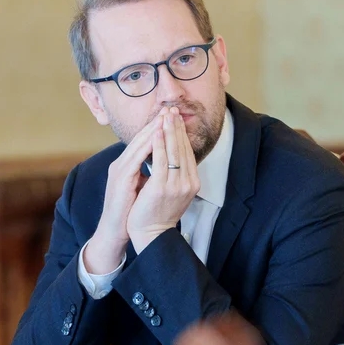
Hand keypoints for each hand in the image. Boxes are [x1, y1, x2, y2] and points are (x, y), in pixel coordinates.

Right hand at [84, 110, 166, 273]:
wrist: (116, 230)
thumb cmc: (131, 211)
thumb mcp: (142, 187)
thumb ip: (150, 173)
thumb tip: (164, 164)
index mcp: (127, 165)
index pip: (144, 142)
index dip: (157, 128)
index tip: (171, 117)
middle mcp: (121, 163)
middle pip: (141, 138)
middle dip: (157, 123)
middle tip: (170, 109)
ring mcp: (120, 170)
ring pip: (138, 144)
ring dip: (153, 129)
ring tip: (166, 117)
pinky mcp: (121, 178)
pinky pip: (136, 157)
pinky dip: (147, 146)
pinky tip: (157, 137)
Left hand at [127, 107, 200, 251]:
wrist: (151, 234)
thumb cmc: (158, 214)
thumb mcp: (174, 192)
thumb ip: (175, 175)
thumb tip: (174, 157)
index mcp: (192, 183)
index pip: (188, 153)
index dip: (182, 135)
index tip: (176, 119)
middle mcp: (188, 182)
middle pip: (183, 148)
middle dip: (177, 127)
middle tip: (172, 110)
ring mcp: (177, 185)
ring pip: (174, 151)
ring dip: (169, 130)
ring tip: (165, 115)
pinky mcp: (162, 186)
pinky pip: (161, 160)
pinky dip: (159, 144)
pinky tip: (156, 131)